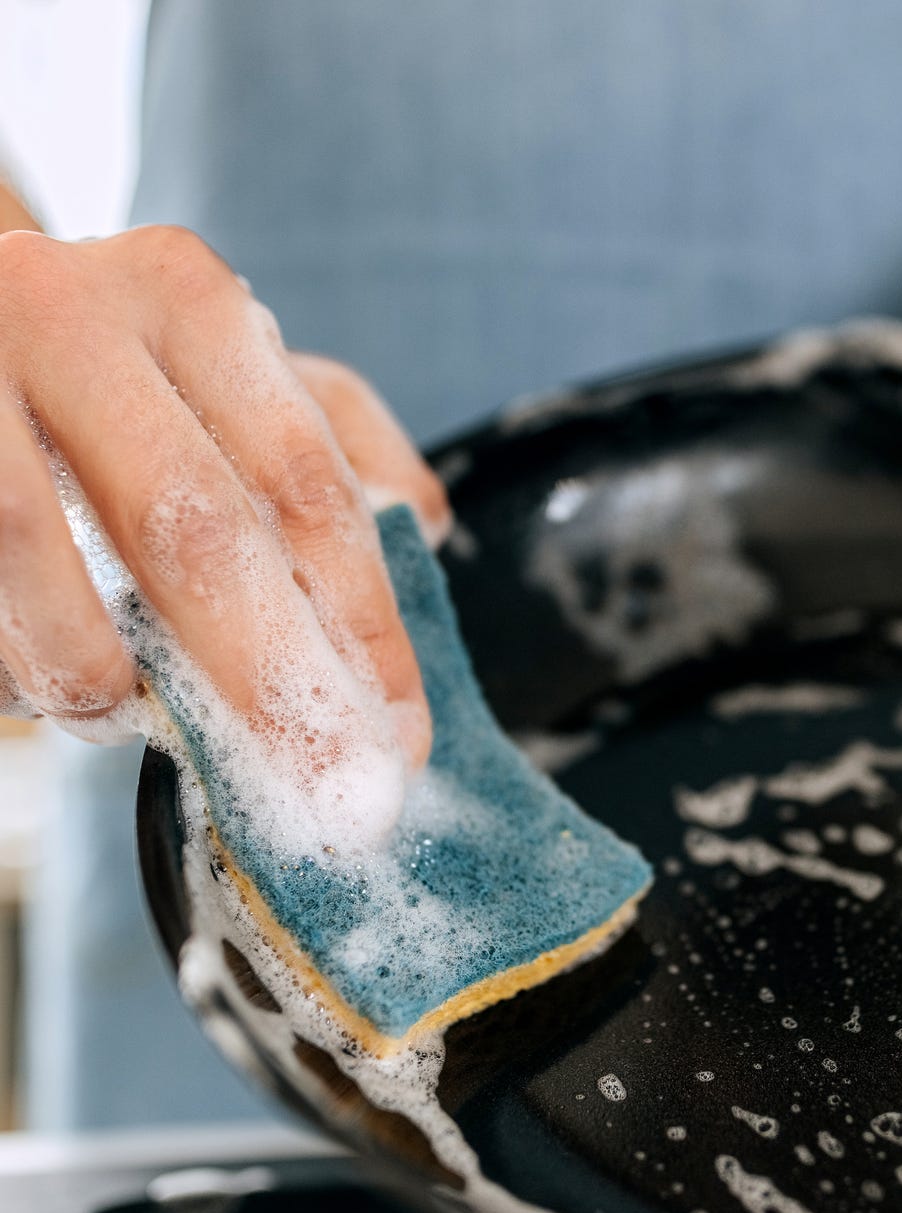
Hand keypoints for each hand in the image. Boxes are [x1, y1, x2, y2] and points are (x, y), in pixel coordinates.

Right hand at [0, 225, 448, 770]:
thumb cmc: (98, 376)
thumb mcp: (220, 372)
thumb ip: (329, 433)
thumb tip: (424, 522)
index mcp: (184, 298)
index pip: (302, 480)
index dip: (363, 621)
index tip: (398, 733)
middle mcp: (72, 308)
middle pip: (191, 525)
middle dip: (270, 679)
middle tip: (322, 789)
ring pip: (27, 540)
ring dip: (89, 667)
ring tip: (122, 719)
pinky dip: (13, 651)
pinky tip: (46, 685)